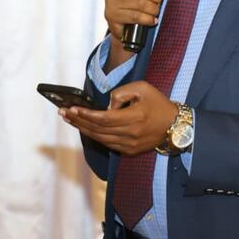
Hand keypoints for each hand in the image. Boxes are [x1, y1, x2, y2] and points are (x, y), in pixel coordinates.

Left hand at [60, 81, 176, 155]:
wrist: (175, 125)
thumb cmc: (158, 103)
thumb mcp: (142, 88)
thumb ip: (120, 93)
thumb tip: (106, 106)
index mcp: (134, 117)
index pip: (103, 118)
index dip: (86, 114)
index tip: (71, 108)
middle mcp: (131, 134)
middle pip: (98, 129)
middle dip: (78, 120)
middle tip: (63, 112)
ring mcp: (129, 145)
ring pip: (100, 138)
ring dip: (83, 129)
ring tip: (70, 120)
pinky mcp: (129, 150)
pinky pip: (107, 143)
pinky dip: (94, 136)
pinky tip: (85, 128)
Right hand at [103, 0, 172, 67]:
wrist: (124, 25)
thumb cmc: (138, 0)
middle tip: (159, 1)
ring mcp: (111, 1)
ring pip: (140, 3)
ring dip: (153, 9)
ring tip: (156, 11)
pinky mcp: (112, 15)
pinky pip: (136, 16)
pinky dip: (148, 19)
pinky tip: (152, 20)